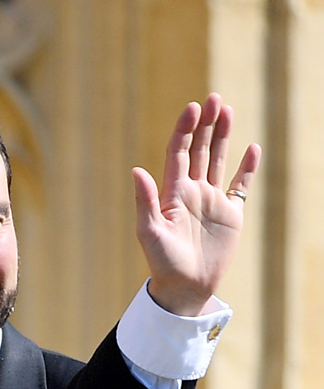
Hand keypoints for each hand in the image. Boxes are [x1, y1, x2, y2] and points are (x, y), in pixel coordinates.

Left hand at [134, 93, 259, 314]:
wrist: (185, 289)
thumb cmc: (163, 264)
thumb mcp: (150, 233)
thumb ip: (144, 202)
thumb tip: (136, 170)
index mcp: (172, 194)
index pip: (178, 154)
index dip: (184, 131)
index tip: (193, 109)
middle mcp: (191, 192)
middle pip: (199, 150)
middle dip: (205, 125)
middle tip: (213, 99)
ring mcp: (211, 201)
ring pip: (218, 160)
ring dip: (222, 137)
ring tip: (227, 111)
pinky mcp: (230, 213)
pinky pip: (239, 185)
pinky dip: (246, 168)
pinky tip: (252, 148)